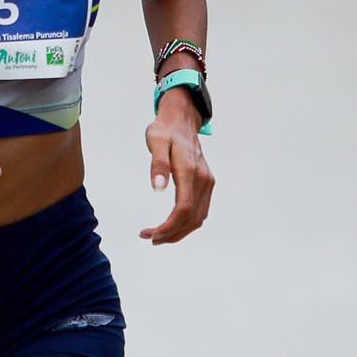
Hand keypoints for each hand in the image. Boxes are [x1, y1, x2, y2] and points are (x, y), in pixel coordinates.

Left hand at [140, 92, 213, 245]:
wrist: (182, 118)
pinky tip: (171, 226)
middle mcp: (203, 179)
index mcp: (189, 171)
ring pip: (198, 218)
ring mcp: (207, 182)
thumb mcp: (156, 141)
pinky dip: (186, 223)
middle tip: (149, 238)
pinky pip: (200, 210)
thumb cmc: (165, 130)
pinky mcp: (206, 183)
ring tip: (157, 236)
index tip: (150, 234)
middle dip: (171, 234)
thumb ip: (157, 164)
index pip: (183, 209)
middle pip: (192, 218)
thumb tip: (157, 189)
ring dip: (179, 231)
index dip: (168, 227)